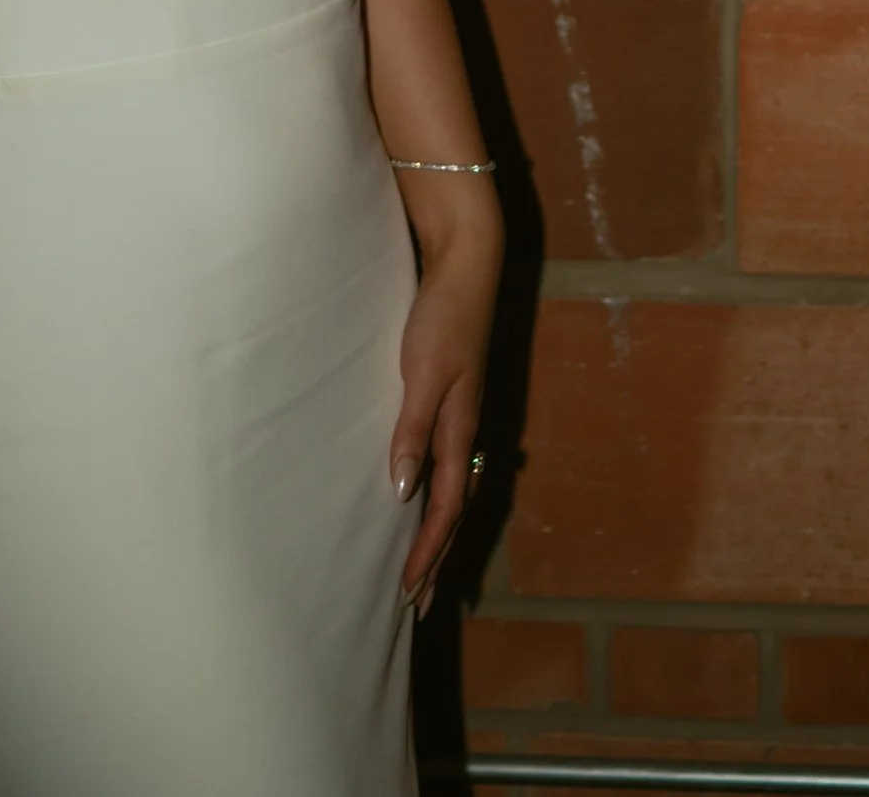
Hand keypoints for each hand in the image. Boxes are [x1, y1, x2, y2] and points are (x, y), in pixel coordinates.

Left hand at [387, 195, 502, 615]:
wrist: (467, 264)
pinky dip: (438, 497)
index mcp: (459, 430)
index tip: (409, 595)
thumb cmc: (442, 315)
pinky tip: (425, 497)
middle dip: (438, 559)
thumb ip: (412, 429)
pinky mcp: (453, 398)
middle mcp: (465, 430)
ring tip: (426, 566)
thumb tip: (401, 494)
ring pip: (454, 490)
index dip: (428, 553)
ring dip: (440, 534)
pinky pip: (449, 465)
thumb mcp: (424, 372)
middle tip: (420, 604)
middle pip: (454, 510)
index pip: (445, 509)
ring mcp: (462, 414)